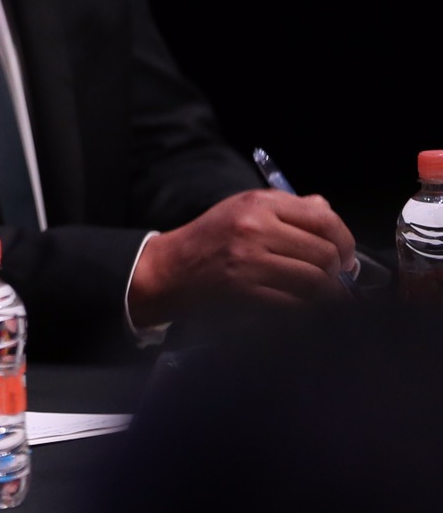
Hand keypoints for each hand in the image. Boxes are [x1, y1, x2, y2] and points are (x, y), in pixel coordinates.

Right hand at [128, 189, 357, 326]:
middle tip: (333, 280)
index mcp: (259, 203)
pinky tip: (301, 308)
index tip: (344, 256)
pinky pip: (296, 304)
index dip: (345, 242)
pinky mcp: (245, 291)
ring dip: (326, 295)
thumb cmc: (210, 240)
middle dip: (337, 273)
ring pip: (316, 282)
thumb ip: (287, 209)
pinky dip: (306, 310)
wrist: (168, 270)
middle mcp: (255, 227)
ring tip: (321, 296)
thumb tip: (327, 212)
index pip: (325, 219)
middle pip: (326, 254)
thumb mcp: (243, 210)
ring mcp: (249, 261)